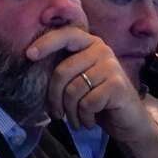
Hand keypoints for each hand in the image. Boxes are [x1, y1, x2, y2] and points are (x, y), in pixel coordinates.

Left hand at [28, 27, 157, 157]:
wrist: (128, 120)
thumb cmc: (97, 100)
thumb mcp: (79, 80)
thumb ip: (64, 69)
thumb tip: (32, 63)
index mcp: (90, 44)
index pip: (66, 35)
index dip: (46, 43)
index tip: (29, 55)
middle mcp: (101, 50)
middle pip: (62, 71)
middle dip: (54, 98)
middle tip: (56, 114)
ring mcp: (111, 66)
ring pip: (73, 90)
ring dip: (70, 112)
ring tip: (75, 120)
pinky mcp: (117, 85)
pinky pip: (87, 103)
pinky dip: (84, 117)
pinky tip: (89, 121)